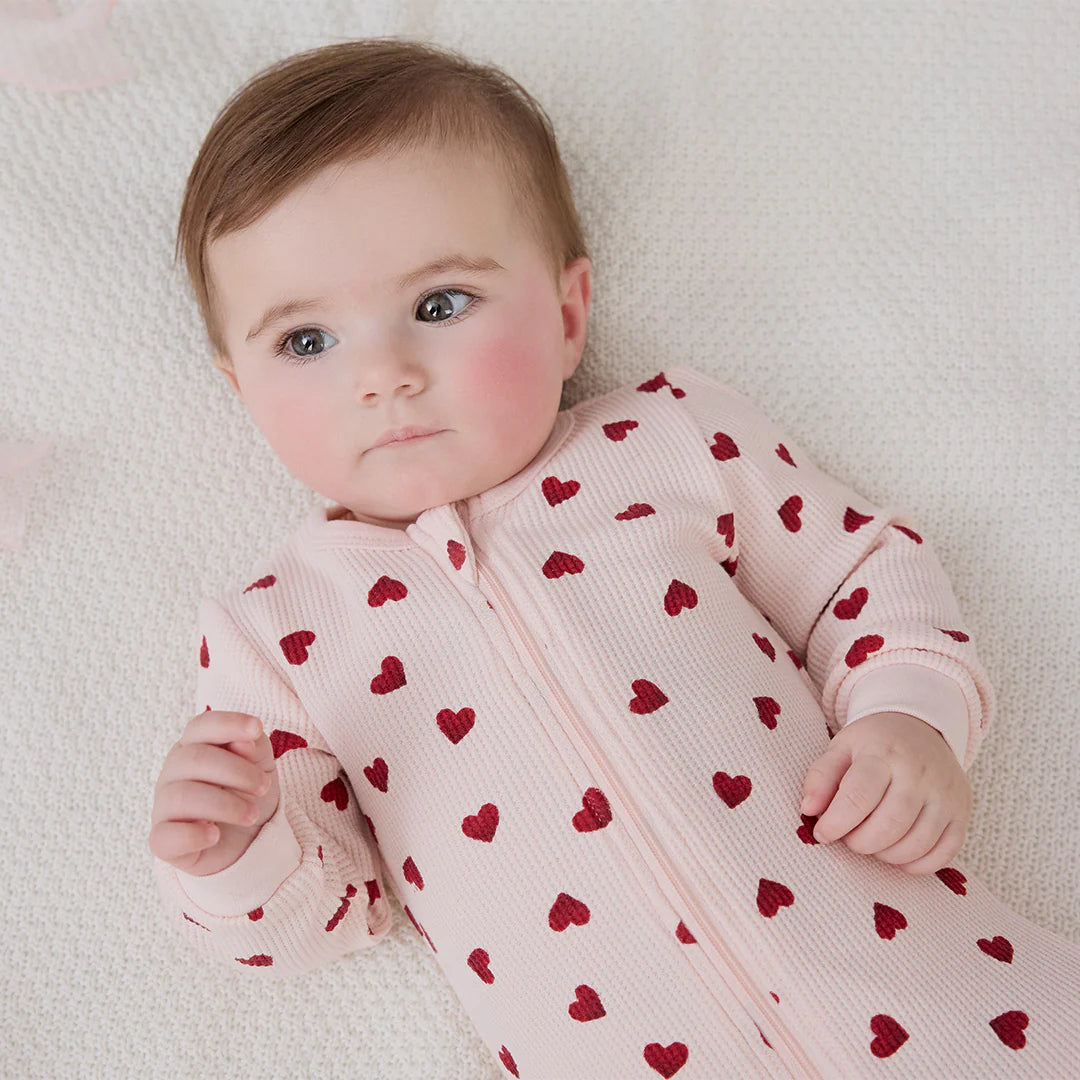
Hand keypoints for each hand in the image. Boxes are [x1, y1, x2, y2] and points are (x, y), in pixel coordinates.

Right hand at [148, 711, 279, 875]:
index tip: (257, 728)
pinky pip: (167, 836)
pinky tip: (215, 835)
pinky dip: (194, 835)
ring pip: (183, 796)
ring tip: (251, 815)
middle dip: (237, 771)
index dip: (228, 724)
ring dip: (226, 805)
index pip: (201, 725)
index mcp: (194, 746)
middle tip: (263, 787)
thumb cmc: (248, 793)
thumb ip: (255, 748)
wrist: (249, 839)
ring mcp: (164, 806)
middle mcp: (173, 772)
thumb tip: (244, 742)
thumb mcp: (261, 766)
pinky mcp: (163, 841)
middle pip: (194, 758)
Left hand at [799, 711, 971, 873]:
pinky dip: (916, 864)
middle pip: (889, 826)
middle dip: (860, 842)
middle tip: (849, 837)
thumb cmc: (874, 744)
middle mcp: (919, 774)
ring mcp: (945, 794)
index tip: (822, 833)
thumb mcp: (840, 748)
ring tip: (871, 842)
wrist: (921, 728)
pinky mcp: (962, 813)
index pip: (858, 797)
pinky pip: (944, 854)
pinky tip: (897, 853)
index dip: (835, 823)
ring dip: (885, 855)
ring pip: (916, 844)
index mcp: (883, 754)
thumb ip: (820, 777)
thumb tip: (808, 810)